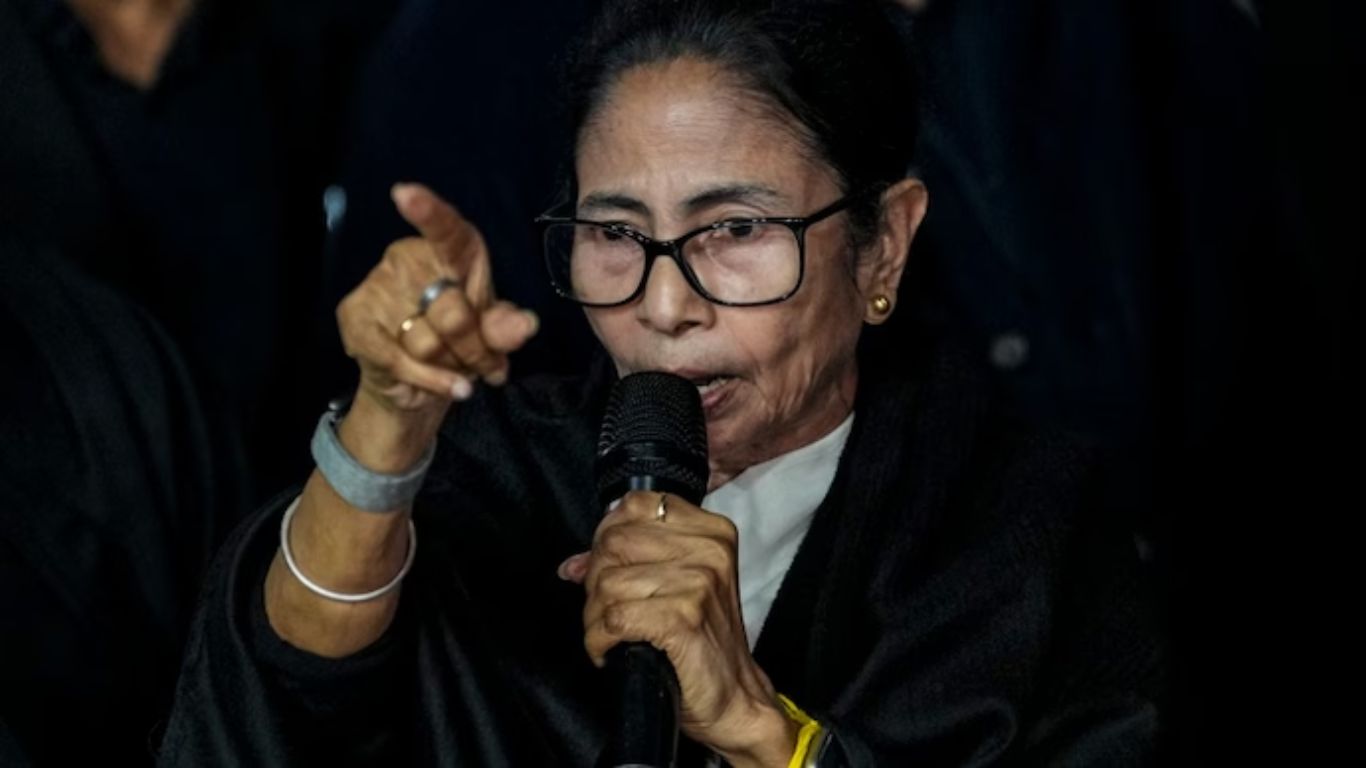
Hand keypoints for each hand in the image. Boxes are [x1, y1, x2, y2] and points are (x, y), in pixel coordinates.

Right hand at [336, 183, 538, 419]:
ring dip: (453, 368)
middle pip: (452, 311)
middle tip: (484, 365)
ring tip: (457, 371)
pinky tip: (448, 386)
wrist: (417, 384)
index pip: (445, 230)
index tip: (406, 194)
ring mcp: (376, 286)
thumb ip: (506, 327)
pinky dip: (432, 381)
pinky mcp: (354, 318)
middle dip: (475, 349)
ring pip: (429, 342)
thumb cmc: (459, 342)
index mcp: (450, 251)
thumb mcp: (492, 333)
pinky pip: (400, 359)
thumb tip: (525, 326)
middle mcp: (407, 258)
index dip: (429, 213)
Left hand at [560, 492, 797, 766]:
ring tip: (609, 635)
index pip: (635, 505)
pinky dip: (600, 640)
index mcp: (711, 531)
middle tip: (606, 611)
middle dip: (596, 582)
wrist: (733, 697)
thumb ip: (628, 562)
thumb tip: (573, 565)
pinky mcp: (684, 618)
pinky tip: (610, 650)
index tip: (606, 568)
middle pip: (614, 543)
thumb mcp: (676, 587)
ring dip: (595, 617)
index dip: (606, 536)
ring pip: (608, 584)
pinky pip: (614, 618)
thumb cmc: (702, 641)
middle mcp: (709, 550)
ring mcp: (699, 582)